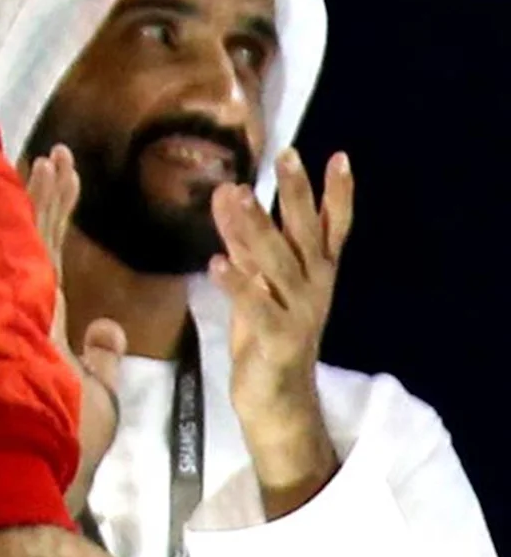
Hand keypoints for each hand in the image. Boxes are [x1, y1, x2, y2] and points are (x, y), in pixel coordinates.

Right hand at [28, 147, 127, 514]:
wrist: (37, 462)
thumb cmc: (65, 437)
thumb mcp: (98, 394)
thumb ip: (99, 357)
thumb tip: (111, 328)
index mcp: (43, 321)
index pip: (49, 258)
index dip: (56, 217)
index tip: (62, 180)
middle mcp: (29, 305)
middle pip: (39, 239)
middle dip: (47, 197)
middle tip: (57, 155)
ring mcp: (26, 301)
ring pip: (37, 235)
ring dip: (48, 194)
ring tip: (57, 156)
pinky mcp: (31, 300)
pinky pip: (39, 245)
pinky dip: (46, 210)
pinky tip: (47, 178)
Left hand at [212, 148, 351, 517]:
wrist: (277, 401)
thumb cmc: (266, 335)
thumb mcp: (259, 283)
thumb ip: (245, 241)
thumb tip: (228, 193)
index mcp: (315, 274)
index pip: (332, 228)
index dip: (336, 194)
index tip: (338, 155)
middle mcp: (313, 289)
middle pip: (306, 235)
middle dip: (297, 195)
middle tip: (288, 155)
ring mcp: (298, 315)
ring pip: (278, 265)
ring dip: (256, 229)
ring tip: (234, 195)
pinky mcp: (273, 341)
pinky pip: (255, 308)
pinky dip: (237, 285)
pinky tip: (216, 262)